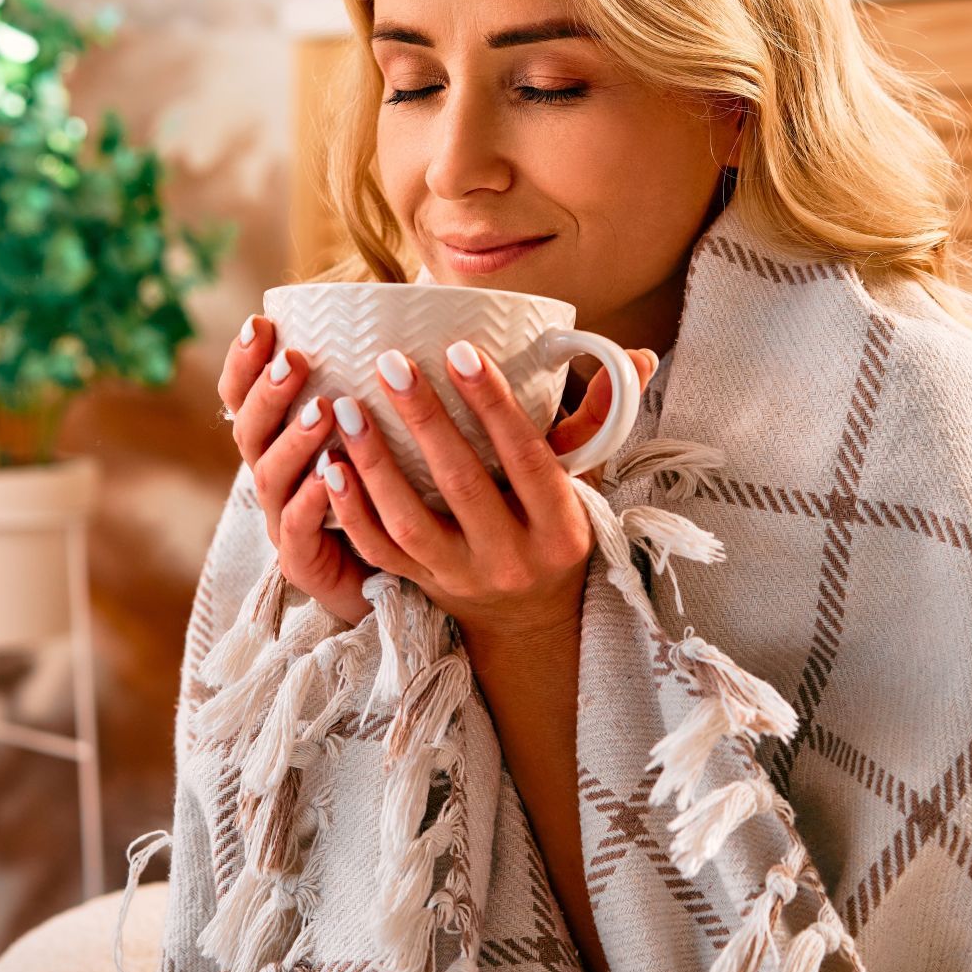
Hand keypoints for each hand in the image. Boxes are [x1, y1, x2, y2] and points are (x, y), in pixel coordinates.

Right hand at [216, 313, 376, 625]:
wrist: (403, 578)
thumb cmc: (394, 491)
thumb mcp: (383, 428)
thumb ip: (381, 380)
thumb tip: (416, 302)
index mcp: (281, 440)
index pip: (242, 396)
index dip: (243, 362)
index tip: (260, 323)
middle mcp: (274, 478)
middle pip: (248, 431)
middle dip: (267, 393)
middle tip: (294, 360)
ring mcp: (284, 521)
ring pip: (270, 477)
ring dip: (294, 440)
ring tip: (322, 410)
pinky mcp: (305, 564)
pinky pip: (299, 532)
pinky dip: (313, 502)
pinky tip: (331, 476)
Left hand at [318, 339, 656, 647]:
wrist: (529, 621)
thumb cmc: (555, 531)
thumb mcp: (584, 483)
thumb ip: (598, 420)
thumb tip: (641, 355)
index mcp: (560, 526)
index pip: (526, 458)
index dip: (495, 404)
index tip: (460, 350)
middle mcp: (512, 557)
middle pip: (463, 483)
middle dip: (425, 419)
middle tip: (390, 362)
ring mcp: (462, 578)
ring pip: (410, 521)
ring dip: (374, 463)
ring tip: (345, 408)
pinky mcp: (422, 588)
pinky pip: (379, 551)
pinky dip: (351, 510)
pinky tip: (330, 466)